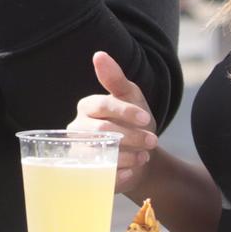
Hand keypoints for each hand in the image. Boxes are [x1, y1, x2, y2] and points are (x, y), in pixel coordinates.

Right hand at [70, 51, 159, 194]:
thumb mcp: (131, 97)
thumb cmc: (134, 123)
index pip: (101, 105)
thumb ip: (115, 79)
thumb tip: (99, 54)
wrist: (142, 157)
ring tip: (145, 156)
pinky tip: (134, 171)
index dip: (125, 111)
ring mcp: (80, 153)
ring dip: (127, 156)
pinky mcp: (88, 175)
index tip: (146, 118)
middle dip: (131, 136)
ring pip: (99, 154)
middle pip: (101, 131)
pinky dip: (121, 175)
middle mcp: (77, 129)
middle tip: (153, 141)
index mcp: (86, 107)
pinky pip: (101, 176)